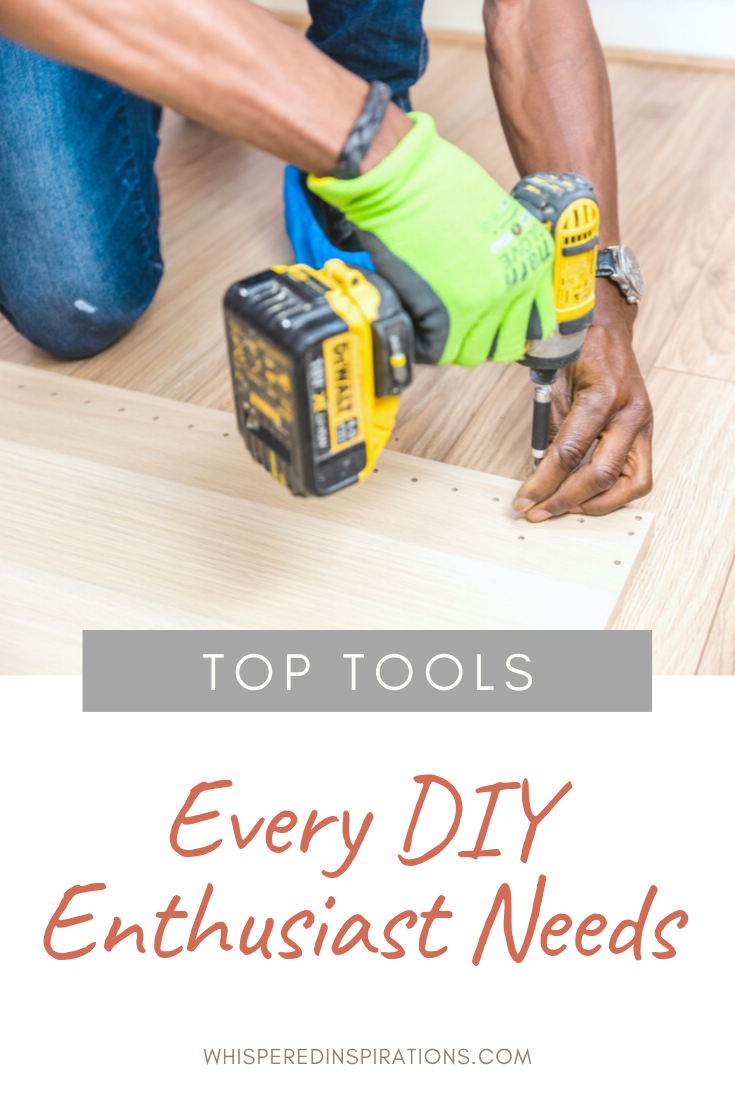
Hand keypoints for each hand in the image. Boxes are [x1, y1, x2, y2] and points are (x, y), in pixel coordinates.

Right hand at [307, 113, 555, 366]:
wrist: (403, 179)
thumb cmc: (439, 185)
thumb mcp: (496, 214)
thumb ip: (504, 254)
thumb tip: (494, 281)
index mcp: (533, 261)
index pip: (537, 319)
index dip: (513, 326)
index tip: (496, 326)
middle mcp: (515, 286)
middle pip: (506, 343)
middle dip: (482, 338)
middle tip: (459, 327)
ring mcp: (482, 305)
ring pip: (472, 353)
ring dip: (452, 343)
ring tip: (434, 321)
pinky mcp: (446, 317)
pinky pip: (437, 351)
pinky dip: (425, 342)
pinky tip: (417, 319)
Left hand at [513, 298, 652, 520]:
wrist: (606, 327)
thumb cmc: (578, 349)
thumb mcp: (553, 385)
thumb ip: (549, 430)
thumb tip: (537, 473)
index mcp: (604, 395)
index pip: (570, 453)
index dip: (543, 482)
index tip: (523, 499)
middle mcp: (631, 412)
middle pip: (601, 474)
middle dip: (566, 499)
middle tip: (538, 512)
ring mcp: (644, 424)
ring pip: (631, 484)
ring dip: (596, 503)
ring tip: (564, 508)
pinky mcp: (646, 433)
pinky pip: (638, 476)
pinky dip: (613, 492)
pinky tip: (586, 496)